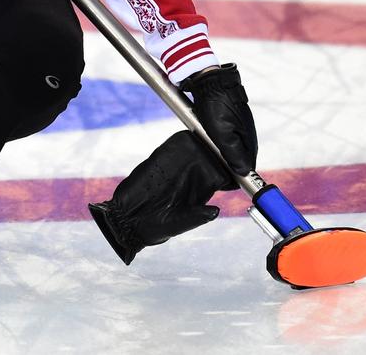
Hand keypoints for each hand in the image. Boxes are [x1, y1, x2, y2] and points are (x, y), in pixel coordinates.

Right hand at [88, 131, 234, 264]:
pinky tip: (190, 138)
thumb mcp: (179, 223)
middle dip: (219, 151)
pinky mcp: (158, 160)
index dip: (229, 169)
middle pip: (211, 158)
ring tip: (212, 137)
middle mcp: (189, 177)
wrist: (127, 221)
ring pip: (194, 148)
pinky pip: (173, 146)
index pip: (220, 175)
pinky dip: (183, 141)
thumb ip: (196, 216)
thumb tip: (216, 211)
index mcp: (199, 192)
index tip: (238, 164)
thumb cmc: (155, 227)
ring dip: (203, 143)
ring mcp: (174, 167)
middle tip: (227, 144)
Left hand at [181, 62, 258, 176]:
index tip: (224, 182)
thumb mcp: (223, 134)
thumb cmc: (216, 107)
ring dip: (220, 153)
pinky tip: (206, 139)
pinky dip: (215, 141)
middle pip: (238, 158)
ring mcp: (238, 127)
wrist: (209, 81)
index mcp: (249, 141)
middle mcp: (246, 135)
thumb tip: (245, 173)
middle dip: (227, 165)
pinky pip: (223, 138)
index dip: (236, 176)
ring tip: (208, 153)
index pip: (247, 166)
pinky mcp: (228, 120)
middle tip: (212, 166)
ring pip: (229, 148)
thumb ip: (233, 154)